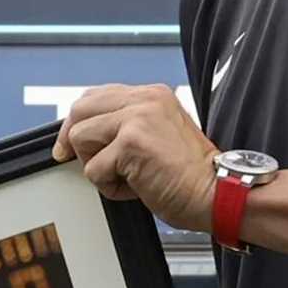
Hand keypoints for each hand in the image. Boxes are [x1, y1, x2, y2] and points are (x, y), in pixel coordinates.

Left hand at [54, 85, 218, 231]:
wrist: (216, 193)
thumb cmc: (189, 174)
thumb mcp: (158, 134)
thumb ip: (128, 124)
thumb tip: (87, 132)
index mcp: (152, 94)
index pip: (95, 96)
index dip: (78, 121)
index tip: (71, 144)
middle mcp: (145, 99)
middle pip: (79, 109)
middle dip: (73, 140)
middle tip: (78, 161)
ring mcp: (138, 118)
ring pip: (80, 137)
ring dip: (96, 166)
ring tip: (125, 177)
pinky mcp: (131, 143)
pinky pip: (93, 168)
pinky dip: (109, 187)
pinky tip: (136, 188)